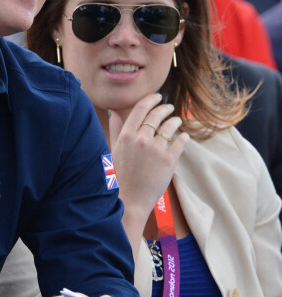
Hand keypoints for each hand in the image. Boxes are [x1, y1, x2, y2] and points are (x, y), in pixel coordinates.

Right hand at [109, 93, 189, 218]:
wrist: (130, 199)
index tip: (156, 97)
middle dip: (164, 108)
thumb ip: (116, 130)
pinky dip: (183, 137)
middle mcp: (141, 139)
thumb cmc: (119, 176)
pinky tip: (183, 136)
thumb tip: (114, 112)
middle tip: (168, 107)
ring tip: (176, 121)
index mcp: (126, 136)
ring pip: (170, 127)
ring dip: (174, 121)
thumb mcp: (113, 150)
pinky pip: (179, 142)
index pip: (140, 109)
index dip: (150, 100)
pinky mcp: (169, 161)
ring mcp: (156, 150)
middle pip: (156, 115)